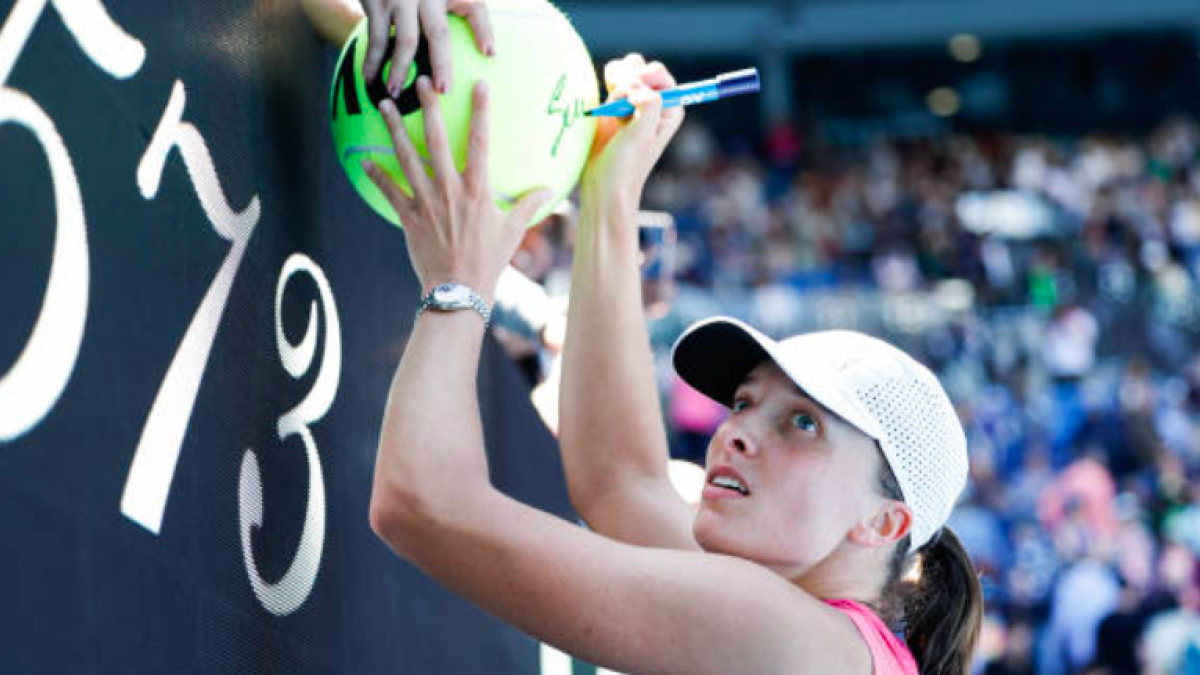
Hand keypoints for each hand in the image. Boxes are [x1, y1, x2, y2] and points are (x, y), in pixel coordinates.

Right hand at [359, 0, 493, 97]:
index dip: (483, 30)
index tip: (489, 53)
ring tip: (395, 92)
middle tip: (442, 90)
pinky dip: (373, 61)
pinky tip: (371, 79)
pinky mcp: (377, 4)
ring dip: (400, 70)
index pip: (473, 7)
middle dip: (441, 64)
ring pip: (405, 41)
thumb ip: (467, 12)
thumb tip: (489, 51)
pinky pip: (378, 39)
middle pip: (438, 33)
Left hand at [363, 76, 551, 300]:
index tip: (479, 85)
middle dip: (428, 107)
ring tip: (384, 105)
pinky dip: (376, 174)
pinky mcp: (408, 217)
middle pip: (437, 139)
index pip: (481, 141)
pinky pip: (389, 191)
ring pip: (407, 157)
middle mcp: (450, 189)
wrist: (458, 291)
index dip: (481, 110)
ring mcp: (426, 202)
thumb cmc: (489, 262)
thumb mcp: (514, 232)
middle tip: (421, 82)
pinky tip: (364, 158)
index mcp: (478, 190)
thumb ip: (529, 205)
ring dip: (394, 129)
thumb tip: (551, 189)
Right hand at [581, 55, 684, 216]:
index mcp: (669, 109)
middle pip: (641, 68)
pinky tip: (604, 109)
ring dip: (615, 83)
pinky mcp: (614, 105)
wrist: (604, 183)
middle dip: (628, 79)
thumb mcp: (643, 134)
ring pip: (625, 71)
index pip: (660, 75)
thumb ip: (648, 103)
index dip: (645, 76)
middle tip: (618, 101)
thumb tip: (638, 84)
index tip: (634, 87)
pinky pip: (611, 81)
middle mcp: (654, 103)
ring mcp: (633, 103)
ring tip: (612, 108)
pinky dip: (605, 86)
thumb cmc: (627, 165)